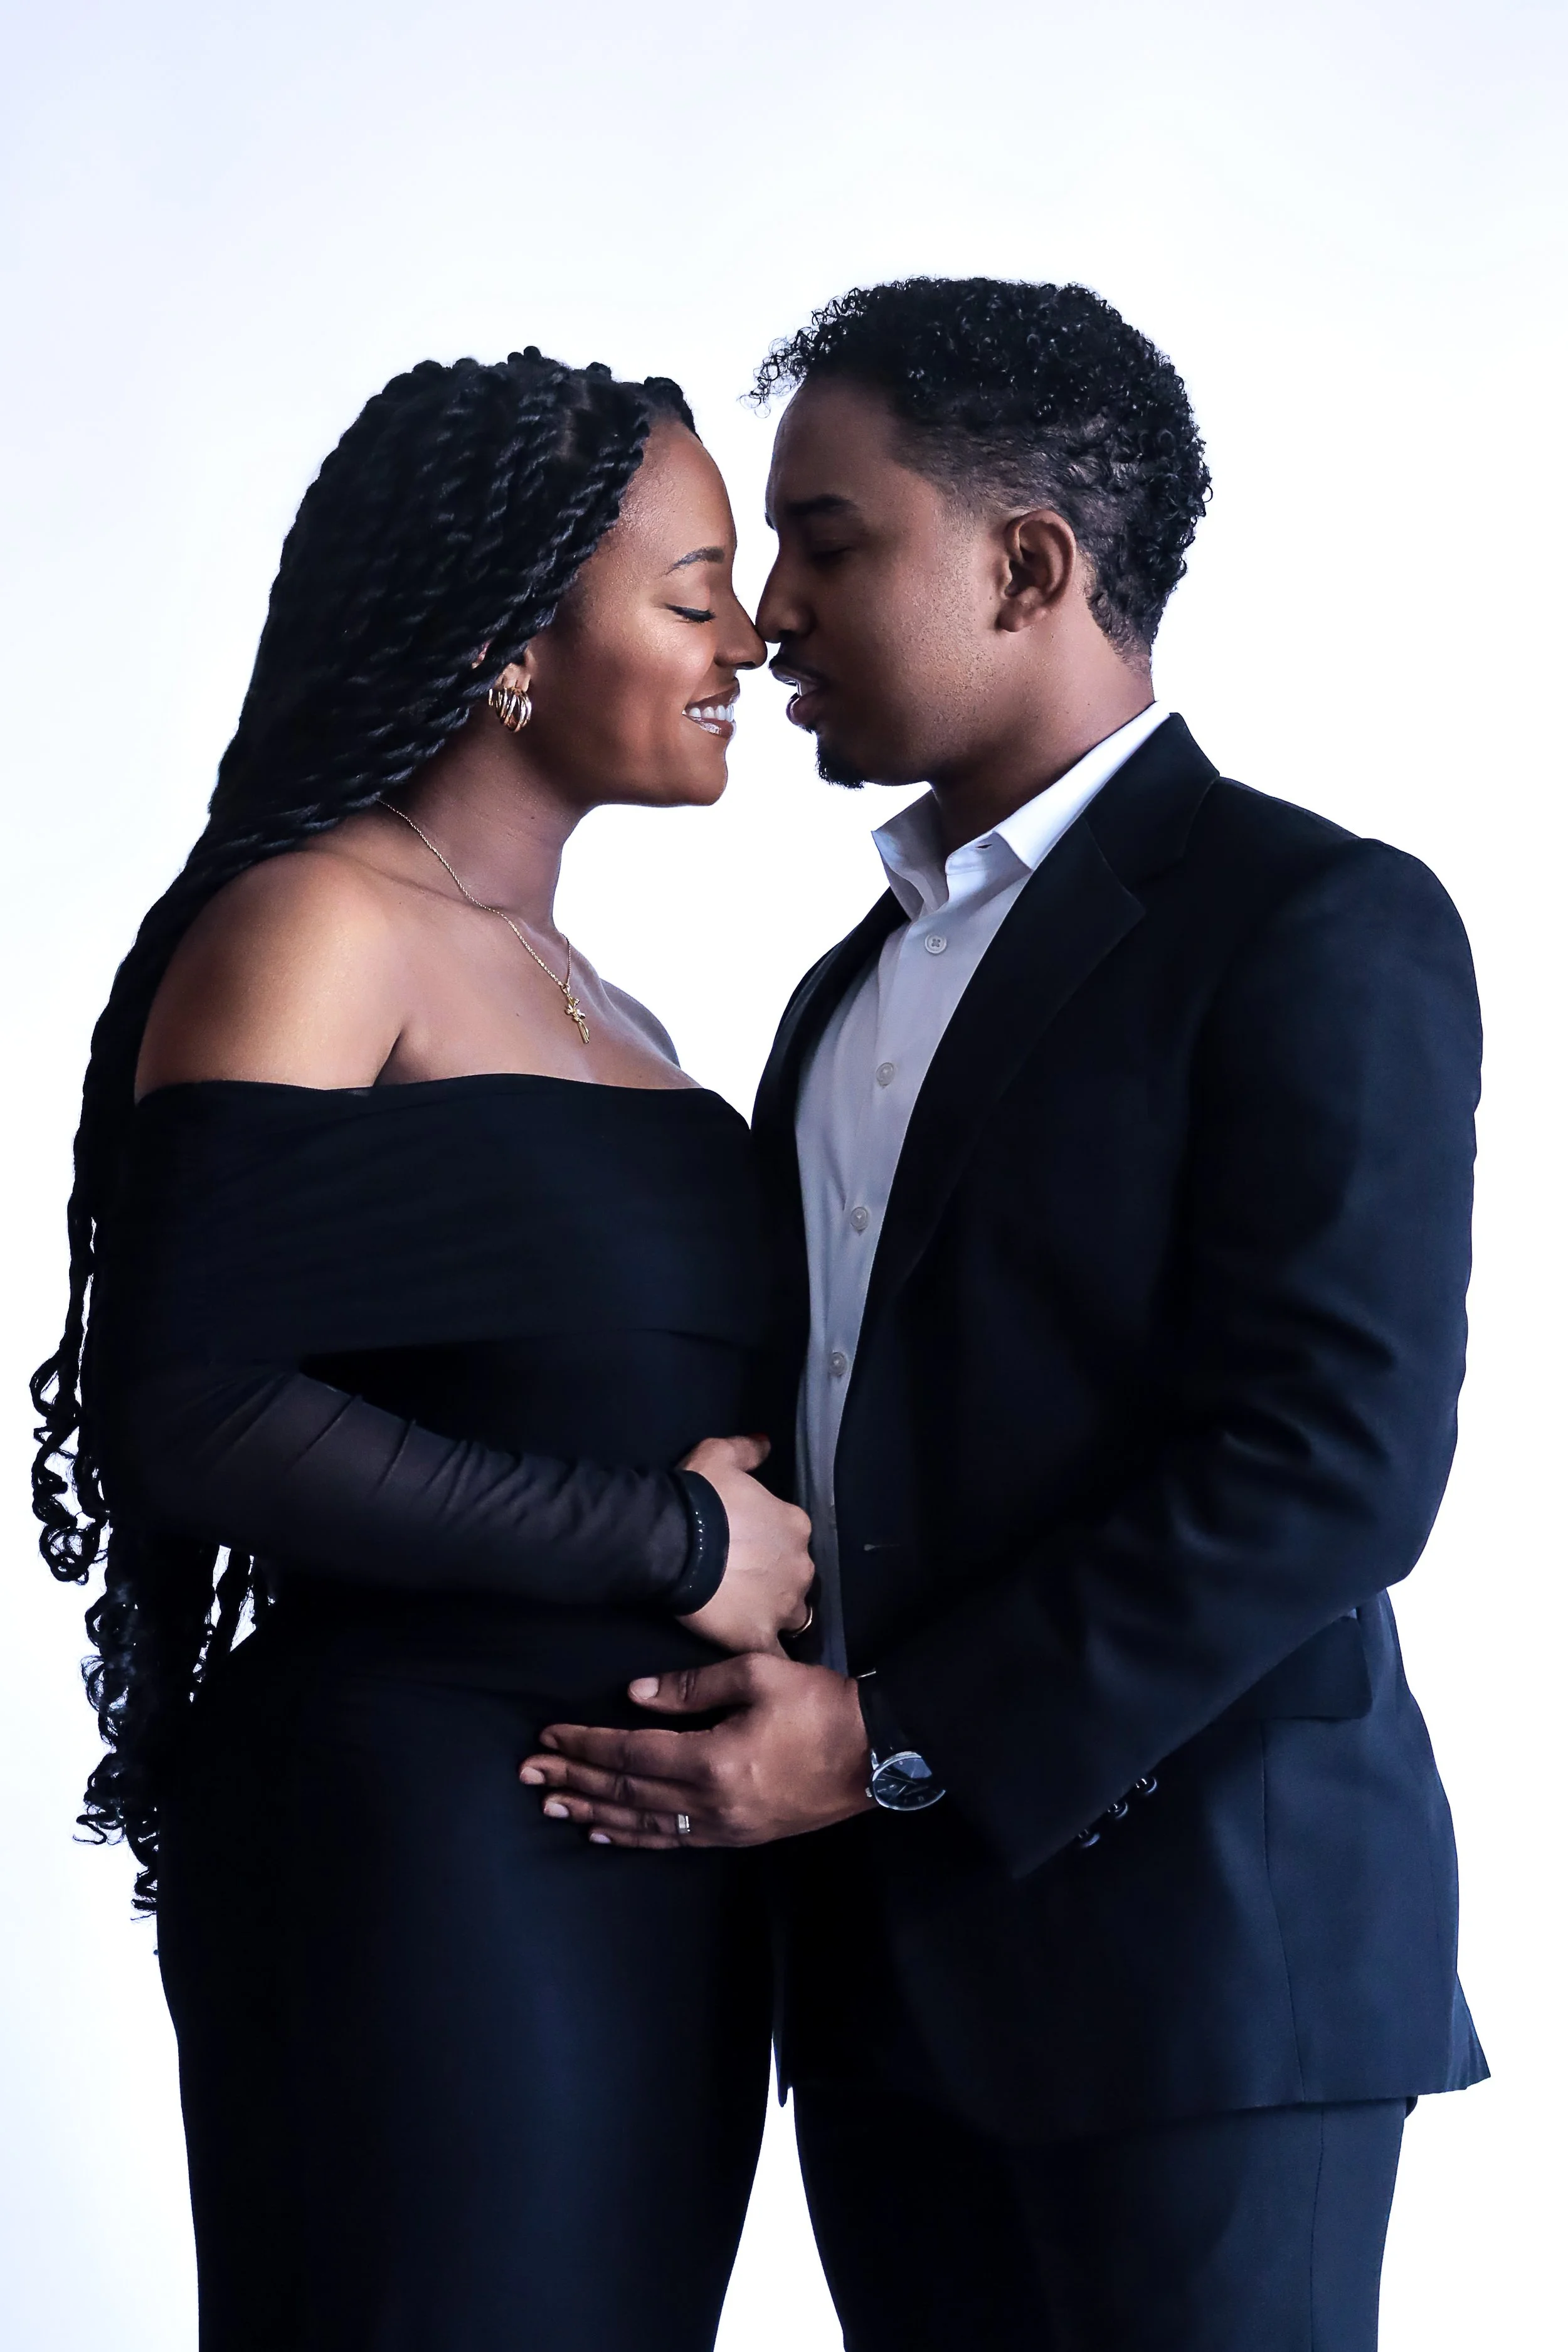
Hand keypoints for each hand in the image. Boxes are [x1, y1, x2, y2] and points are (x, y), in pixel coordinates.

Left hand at [520, 1652, 872, 1847]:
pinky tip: (608, 1832)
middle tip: (532, 1774)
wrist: (877, 1752)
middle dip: (575, 1781)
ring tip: (555, 1804)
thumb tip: (636, 1695)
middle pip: (627, 1792)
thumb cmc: (820, 1706)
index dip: (585, 1746)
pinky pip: (674, 1841)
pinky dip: (634, 1836)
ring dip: (595, 1813)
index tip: (550, 1737)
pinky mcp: (740, 1835)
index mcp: (712, 1760)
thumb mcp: (758, 1675)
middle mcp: (711, 1803)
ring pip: (644, 1824)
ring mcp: (726, 1827)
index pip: (630, 1753)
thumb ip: (692, 1685)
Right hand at [675, 1436, 813, 1653]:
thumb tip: (767, 1443)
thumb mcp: (719, 1455)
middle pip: (796, 1578)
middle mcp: (800, 1564)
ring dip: (775, 1616)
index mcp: (795, 1524)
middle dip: (777, 1581)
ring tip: (744, 1616)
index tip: (748, 1547)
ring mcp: (784, 1604)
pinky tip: (760, 1664)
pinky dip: (771, 1660)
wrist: (672, 1540)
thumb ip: (747, 1450)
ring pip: (791, 1616)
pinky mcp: (760, 1636)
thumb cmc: (698, 1496)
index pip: (792, 1538)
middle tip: (744, 1582)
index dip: (770, 1544)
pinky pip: (775, 1657)